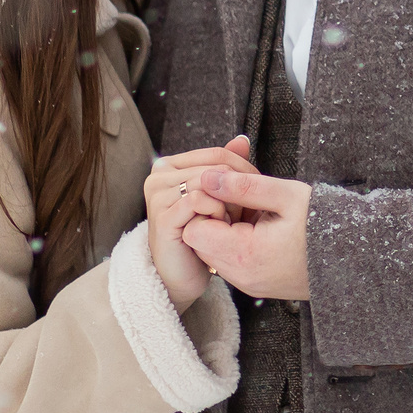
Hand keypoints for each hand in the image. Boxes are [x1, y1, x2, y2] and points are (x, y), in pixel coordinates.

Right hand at [141, 137, 255, 310]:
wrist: (182, 274)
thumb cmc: (201, 233)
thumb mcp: (217, 196)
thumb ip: (227, 166)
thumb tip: (242, 139)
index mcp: (169, 166)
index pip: (217, 154)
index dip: (243, 172)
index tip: (254, 194)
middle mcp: (158, 175)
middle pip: (216, 168)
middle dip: (237, 190)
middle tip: (241, 214)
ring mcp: (157, 195)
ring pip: (209, 182)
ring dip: (229, 203)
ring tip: (230, 222)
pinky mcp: (162, 216)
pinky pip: (199, 200)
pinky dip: (217, 212)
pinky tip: (220, 227)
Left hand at [186, 169, 313, 300]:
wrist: (356, 258)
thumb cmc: (324, 224)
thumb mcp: (286, 195)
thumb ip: (243, 185)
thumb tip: (207, 177)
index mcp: (244, 255)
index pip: (193, 229)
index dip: (206, 206)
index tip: (232, 195)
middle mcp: (241, 276)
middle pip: (200, 242)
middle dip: (214, 217)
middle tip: (245, 203)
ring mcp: (249, 283)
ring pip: (214, 251)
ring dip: (226, 229)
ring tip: (257, 216)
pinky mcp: (256, 283)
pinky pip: (231, 260)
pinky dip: (238, 241)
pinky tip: (263, 229)